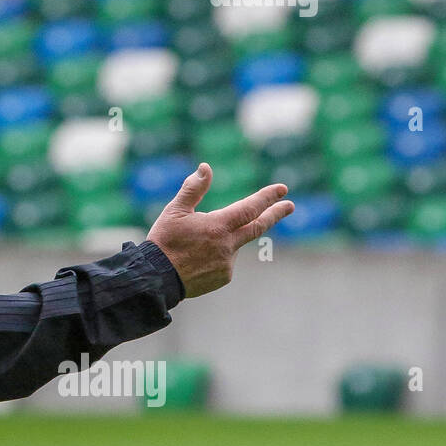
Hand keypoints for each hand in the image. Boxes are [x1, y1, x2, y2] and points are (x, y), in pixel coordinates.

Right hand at [145, 163, 293, 298]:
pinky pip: (225, 262)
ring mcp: (227, 263)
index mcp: (218, 226)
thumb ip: (193, 188)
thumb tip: (206, 167)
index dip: (266, 197)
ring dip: (224, 240)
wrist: (156, 277)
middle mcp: (228, 245)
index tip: (282, 189)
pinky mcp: (223, 277)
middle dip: (274, 214)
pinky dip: (217, 255)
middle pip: (257, 227)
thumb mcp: (175, 211)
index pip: (249, 208)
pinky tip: (196, 259)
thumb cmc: (164, 241)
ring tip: (195, 245)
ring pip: (234, 245)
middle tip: (289, 205)